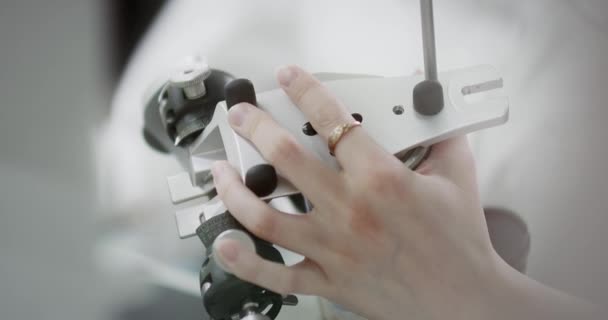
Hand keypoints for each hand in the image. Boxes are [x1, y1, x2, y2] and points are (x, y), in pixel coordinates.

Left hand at [210, 66, 596, 319]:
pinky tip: (225, 242)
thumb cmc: (459, 244)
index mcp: (381, 180)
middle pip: (285, 158)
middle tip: (242, 116)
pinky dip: (244, 261)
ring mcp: (333, 248)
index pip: (333, 122)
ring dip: (234, 190)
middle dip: (254, 127)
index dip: (305, 91)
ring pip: (264, 216)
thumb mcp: (457, 179)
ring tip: (221, 171)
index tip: (289, 79)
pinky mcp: (328, 280)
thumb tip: (431, 116)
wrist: (464, 301)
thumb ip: (441, 140)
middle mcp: (350, 211)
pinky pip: (276, 275)